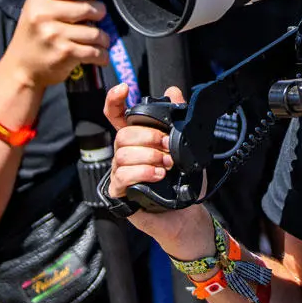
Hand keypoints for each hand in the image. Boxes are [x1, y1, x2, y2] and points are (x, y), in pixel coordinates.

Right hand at [2, 0, 108, 89]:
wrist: (20, 68)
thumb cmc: (34, 37)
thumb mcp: (40, 10)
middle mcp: (44, 15)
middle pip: (89, 8)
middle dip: (100, 13)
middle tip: (97, 19)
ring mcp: (55, 35)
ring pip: (96, 32)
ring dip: (103, 38)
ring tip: (99, 40)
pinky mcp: (65, 53)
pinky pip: (95, 51)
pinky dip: (102, 54)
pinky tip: (99, 54)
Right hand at [104, 85, 212, 251]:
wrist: (185, 214)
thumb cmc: (182, 181)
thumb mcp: (186, 147)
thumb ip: (178, 120)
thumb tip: (174, 91)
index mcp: (137, 140)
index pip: (118, 116)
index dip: (115, 100)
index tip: (124, 88)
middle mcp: (125, 154)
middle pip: (123, 134)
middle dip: (148, 137)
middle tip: (168, 147)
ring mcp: (120, 173)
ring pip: (122, 154)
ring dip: (148, 156)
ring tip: (167, 165)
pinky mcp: (120, 192)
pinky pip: (122, 175)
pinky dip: (142, 172)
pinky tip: (158, 174)